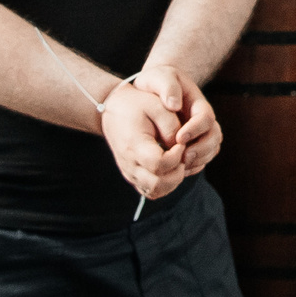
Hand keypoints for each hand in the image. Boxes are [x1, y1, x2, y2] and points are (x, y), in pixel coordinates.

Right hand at [100, 81, 191, 200]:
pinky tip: (171, 167)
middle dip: (177, 171)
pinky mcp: (133, 176)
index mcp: (134, 145)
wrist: (113, 111)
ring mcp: (130, 173)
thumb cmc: (136, 105)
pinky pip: (151, 191)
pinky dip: (165, 184)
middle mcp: (130, 164)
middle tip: (182, 152)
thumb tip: (181, 147)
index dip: (177, 156)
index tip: (181, 142)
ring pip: (155, 191)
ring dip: (173, 180)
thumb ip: (171, 126)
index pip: (159, 164)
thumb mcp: (155, 105)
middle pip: (158, 184)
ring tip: (177, 160)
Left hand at [133, 62, 224, 175]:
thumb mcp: (159, 77)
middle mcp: (203, 120)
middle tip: (183, 157)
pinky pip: (202, 159)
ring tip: (180, 165)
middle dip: (201, 149)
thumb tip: (175, 105)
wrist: (150, 92)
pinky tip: (178, 169)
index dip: (195, 129)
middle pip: (214, 137)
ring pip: (211, 150)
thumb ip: (167, 86)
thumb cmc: (155, 83)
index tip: (178, 137)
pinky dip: (194, 166)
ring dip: (199, 159)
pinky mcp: (193, 145)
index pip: (206, 118)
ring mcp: (200, 133)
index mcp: (197, 103)